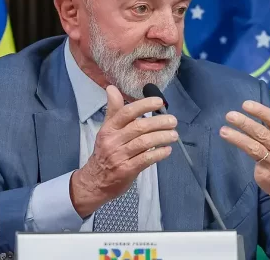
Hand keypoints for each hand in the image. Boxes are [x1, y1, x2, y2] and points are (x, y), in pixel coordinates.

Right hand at [69, 85, 177, 217]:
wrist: (94, 181)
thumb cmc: (104, 152)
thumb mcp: (106, 130)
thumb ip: (113, 110)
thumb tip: (111, 88)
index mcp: (109, 129)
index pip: (126, 112)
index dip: (144, 105)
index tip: (159, 102)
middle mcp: (113, 141)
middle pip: (139, 127)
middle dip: (159, 123)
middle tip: (173, 121)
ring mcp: (119, 156)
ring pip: (144, 142)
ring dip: (162, 137)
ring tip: (174, 135)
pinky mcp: (126, 170)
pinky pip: (146, 159)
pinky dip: (159, 153)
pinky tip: (167, 150)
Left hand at [219, 92, 269, 215]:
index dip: (261, 111)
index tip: (245, 104)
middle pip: (263, 133)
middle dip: (245, 123)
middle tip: (229, 115)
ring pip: (255, 147)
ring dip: (237, 138)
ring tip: (223, 130)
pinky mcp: (267, 174)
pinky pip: (253, 160)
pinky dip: (243, 150)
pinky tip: (230, 141)